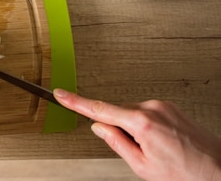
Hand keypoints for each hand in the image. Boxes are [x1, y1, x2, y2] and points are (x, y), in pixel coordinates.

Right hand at [54, 89, 220, 180]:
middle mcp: (152, 108)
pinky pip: (147, 113)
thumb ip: (116, 143)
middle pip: (118, 113)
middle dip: (119, 129)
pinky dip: (146, 126)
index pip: (99, 109)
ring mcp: (163, 105)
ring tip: (157, 150)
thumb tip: (99, 127)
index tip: (61, 94)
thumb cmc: (186, 174)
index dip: (76, 102)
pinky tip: (162, 143)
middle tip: (138, 152)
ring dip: (135, 129)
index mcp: (141, 122)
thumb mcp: (142, 166)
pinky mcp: (171, 107)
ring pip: (132, 113)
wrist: (218, 170)